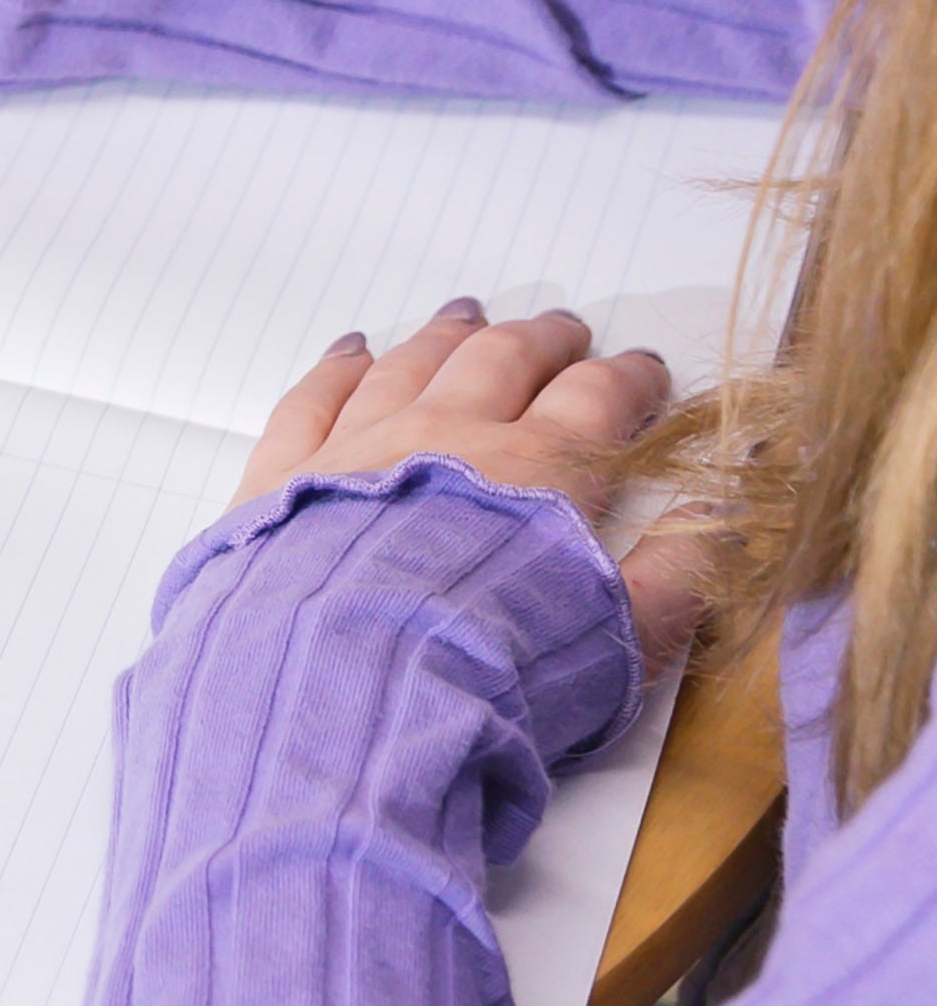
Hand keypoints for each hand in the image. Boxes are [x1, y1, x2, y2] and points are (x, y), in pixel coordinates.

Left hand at [233, 302, 702, 655]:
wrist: (350, 688)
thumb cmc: (492, 671)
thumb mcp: (622, 638)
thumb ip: (679, 572)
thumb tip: (720, 516)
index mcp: (540, 470)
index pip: (599, 399)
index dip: (628, 379)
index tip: (643, 369)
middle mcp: (449, 436)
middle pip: (502, 361)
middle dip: (540, 342)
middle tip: (561, 330)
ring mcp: (359, 447)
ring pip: (409, 365)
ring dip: (446, 338)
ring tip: (466, 317)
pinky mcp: (284, 476)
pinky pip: (314, 398)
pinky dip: (339, 368)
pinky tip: (352, 352)